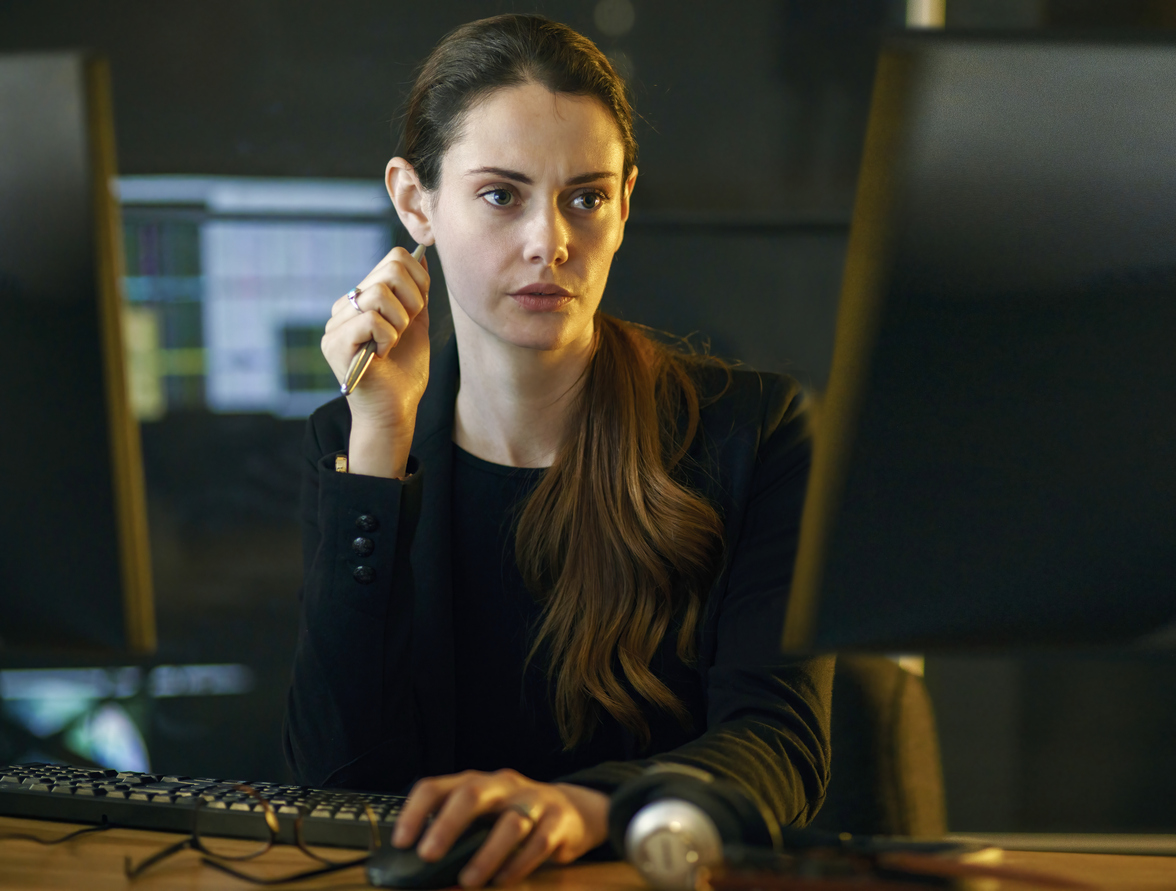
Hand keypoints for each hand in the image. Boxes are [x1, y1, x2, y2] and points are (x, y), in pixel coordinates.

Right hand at [321, 245, 430, 476]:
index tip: (418, 312)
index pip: (393, 259)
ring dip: (400, 323)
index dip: (418, 281)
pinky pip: (371, 318)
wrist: (395, 411)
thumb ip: (417, 293)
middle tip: (405, 330)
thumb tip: (421, 256)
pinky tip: (382, 354)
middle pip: (390, 268)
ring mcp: (335, 324)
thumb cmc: (404, 374)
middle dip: (413, 301)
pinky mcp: (334, 343)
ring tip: (392, 344)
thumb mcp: (416, 326)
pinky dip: (388, 337)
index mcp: (362, 300)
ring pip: (379, 292)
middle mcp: (345, 308)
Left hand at [391, 769, 609, 887]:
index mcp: (475, 782)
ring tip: (468, 880)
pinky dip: (518, 864)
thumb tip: (419, 869)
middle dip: (447, 826)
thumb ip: (456, 835)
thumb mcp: (483, 816)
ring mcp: (532, 800)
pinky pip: (538, 842)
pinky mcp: (557, 820)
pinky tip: (502, 880)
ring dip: (486, 854)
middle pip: (472, 795)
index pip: (436, 787)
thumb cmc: (513, 816)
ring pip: (509, 823)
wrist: (572, 809)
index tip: (401, 841)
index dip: (415, 812)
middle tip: (428, 856)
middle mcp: (502, 785)